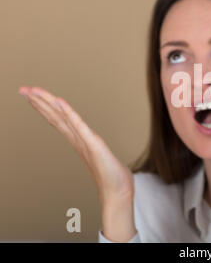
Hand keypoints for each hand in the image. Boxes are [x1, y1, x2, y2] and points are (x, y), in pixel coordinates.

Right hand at [19, 86, 136, 240]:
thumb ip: (93, 149)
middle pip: (55, 116)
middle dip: (39, 101)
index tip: (32, 95)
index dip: (45, 106)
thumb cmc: (111, 175)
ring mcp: (83, 141)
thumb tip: (91, 145)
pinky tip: (59, 101)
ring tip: (33, 91)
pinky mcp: (93, 143)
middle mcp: (77, 139)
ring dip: (47, 103)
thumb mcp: (99, 154)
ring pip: (62, 118)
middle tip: (22, 89)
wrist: (118, 190)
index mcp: (78, 140)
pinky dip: (69, 113)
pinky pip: (78, 125)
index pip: (58, 119)